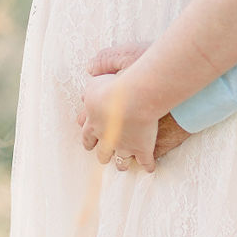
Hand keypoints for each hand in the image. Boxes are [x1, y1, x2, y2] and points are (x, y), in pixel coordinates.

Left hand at [83, 46, 190, 164]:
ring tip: (123, 164)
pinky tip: (150, 168)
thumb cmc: (118, 83)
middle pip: (101, 151)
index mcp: (93, 121)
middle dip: (103, 153)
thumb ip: (94, 73)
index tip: (89, 139)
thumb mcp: (99, 75)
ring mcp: (124, 145)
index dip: (88, 137)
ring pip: (121, 160)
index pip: (86, 133)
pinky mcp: (142, 148)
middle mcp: (106, 137)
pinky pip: (145, 162)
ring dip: (122, 162)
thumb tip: (89, 69)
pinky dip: (148, 165)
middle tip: (103, 155)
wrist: (136, 96)